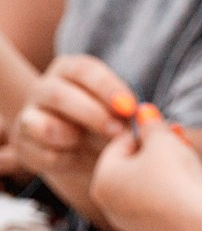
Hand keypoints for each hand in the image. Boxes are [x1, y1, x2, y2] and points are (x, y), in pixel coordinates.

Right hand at [13, 55, 131, 183]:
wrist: (83, 153)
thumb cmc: (108, 126)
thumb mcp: (122, 116)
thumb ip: (131, 114)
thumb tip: (148, 117)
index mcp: (71, 71)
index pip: (85, 70)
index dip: (107, 87)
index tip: (130, 107)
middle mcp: (45, 88)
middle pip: (59, 94)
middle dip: (92, 114)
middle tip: (118, 132)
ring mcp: (30, 115)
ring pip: (44, 125)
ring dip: (72, 138)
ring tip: (92, 145)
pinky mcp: (24, 144)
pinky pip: (43, 154)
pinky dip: (65, 160)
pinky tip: (76, 158)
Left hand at [88, 112, 201, 230]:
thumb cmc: (178, 178)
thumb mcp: (163, 140)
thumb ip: (151, 124)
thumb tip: (144, 112)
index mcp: (102, 180)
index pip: (120, 145)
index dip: (145, 131)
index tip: (165, 124)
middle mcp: (109, 206)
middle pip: (132, 168)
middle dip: (156, 152)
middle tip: (180, 141)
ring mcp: (131, 225)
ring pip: (146, 189)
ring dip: (164, 173)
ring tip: (190, 164)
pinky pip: (159, 209)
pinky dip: (172, 197)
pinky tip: (192, 190)